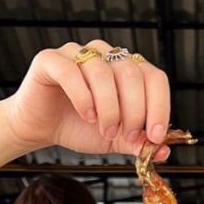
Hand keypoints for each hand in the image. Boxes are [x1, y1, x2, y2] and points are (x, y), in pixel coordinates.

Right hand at [4, 40, 172, 159]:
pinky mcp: (50, 59)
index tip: (154, 136)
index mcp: (126, 69)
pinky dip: (83, 97)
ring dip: (109, 107)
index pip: (154, 78)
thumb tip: (163, 151)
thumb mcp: (115, 140)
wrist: (40, 128)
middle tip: (126, 135)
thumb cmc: (79, 127)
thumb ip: (138, 143)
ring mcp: (77, 53)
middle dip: (134, 111)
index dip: (158, 106)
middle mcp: (104, 55)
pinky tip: (86, 116)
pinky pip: (72, 71)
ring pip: (103, 72)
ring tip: (104, 130)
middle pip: (131, 74)